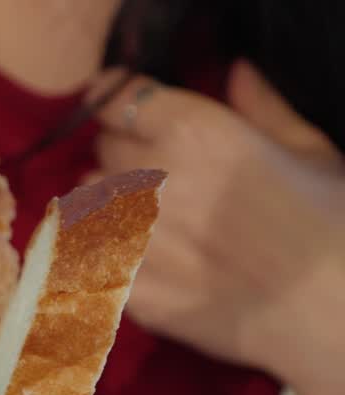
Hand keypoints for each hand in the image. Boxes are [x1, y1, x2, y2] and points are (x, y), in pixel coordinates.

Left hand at [87, 61, 344, 394]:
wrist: (327, 313)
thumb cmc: (330, 225)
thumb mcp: (308, 150)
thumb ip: (261, 107)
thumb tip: (236, 71)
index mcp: (191, 133)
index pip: (117, 100)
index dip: (121, 107)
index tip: (125, 115)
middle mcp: (147, 177)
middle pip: (104, 152)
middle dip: (122, 158)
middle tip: (154, 178)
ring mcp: (127, 234)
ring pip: (86, 202)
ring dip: (106, 205)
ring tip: (143, 221)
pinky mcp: (120, 284)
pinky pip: (85, 255)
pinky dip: (100, 254)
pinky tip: (133, 261)